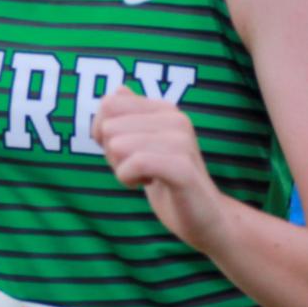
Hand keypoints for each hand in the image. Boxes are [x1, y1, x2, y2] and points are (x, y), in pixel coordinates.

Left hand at [92, 86, 227, 251]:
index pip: (109, 104)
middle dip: (112, 155)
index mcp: (165, 109)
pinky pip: (134, 164)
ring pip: (118, 145)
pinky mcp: (181, 167)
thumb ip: (132, 117)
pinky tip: (149, 184)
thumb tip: (118, 89)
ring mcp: (181, 141)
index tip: (122, 151)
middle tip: (139, 169)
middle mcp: (175, 118)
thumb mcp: (146, 146)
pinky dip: (129, 178)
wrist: (205, 218)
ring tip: (147, 177)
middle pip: (109, 127)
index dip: (101, 132)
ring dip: (122, 169)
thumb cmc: (170, 182)